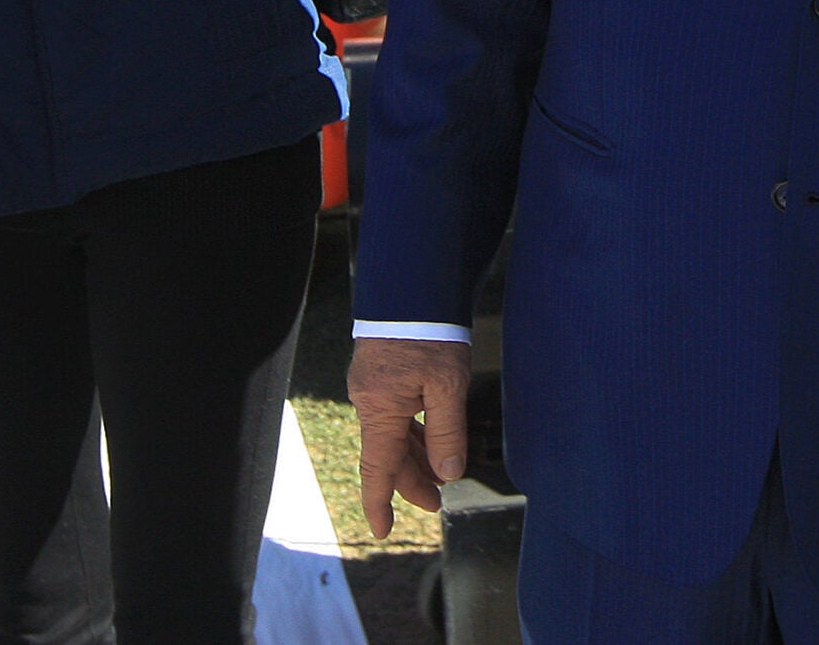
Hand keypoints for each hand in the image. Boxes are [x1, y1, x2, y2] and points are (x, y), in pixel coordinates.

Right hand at [351, 337, 470, 532]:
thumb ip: (447, 431)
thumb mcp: (447, 384)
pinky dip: (412, 431)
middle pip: (388, 454)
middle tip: (437, 501)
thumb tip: (448, 473)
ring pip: (392, 434)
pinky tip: (429, 436)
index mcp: (380, 409)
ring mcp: (373, 386)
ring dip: (415, 456)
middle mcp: (369, 401)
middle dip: (412, 479)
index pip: (377, 469)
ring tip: (439, 474)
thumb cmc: (430, 332)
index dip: (380, 502)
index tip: (382, 530)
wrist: (413, 288)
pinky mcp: (381, 372)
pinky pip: (394, 414)